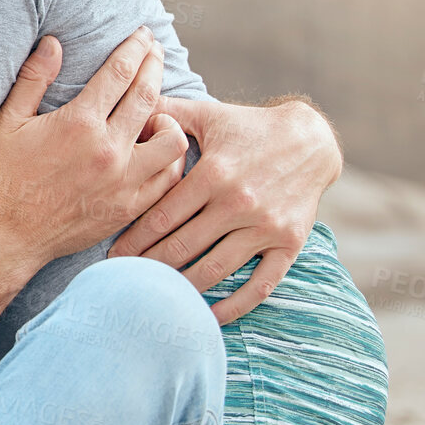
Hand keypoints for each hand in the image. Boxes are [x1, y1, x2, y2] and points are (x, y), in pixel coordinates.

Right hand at [0, 28, 188, 270]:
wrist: (9, 234)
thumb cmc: (5, 176)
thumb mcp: (9, 122)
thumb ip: (33, 79)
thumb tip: (53, 43)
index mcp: (79, 124)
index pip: (120, 73)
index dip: (135, 48)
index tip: (142, 35)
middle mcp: (108, 149)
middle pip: (150, 95)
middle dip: (155, 65)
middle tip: (155, 52)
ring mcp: (124, 181)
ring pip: (172, 140)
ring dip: (169, 120)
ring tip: (155, 114)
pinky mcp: (130, 207)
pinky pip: (168, 178)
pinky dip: (169, 160)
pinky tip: (157, 151)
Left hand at [109, 96, 338, 323]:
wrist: (312, 140)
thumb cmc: (246, 127)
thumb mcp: (206, 113)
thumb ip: (165, 112)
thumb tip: (125, 107)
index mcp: (213, 174)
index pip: (161, 217)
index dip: (132, 240)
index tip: (111, 257)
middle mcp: (239, 202)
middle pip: (182, 247)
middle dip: (147, 267)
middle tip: (122, 282)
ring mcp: (266, 226)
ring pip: (215, 269)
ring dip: (181, 288)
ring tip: (155, 298)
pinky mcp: (290, 243)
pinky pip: (261, 284)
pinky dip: (235, 305)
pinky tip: (208, 316)